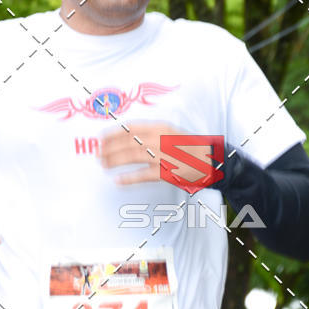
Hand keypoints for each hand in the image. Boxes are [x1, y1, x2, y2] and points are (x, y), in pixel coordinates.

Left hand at [100, 123, 217, 187]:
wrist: (211, 160)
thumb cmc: (188, 147)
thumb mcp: (170, 133)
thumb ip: (150, 134)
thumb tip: (125, 137)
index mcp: (161, 128)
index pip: (131, 128)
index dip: (113, 133)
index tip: (100, 138)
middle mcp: (161, 139)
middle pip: (128, 142)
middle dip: (109, 148)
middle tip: (97, 154)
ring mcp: (164, 156)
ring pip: (132, 156)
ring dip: (114, 160)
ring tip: (104, 164)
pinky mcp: (167, 172)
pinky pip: (144, 175)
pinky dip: (129, 178)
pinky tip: (118, 180)